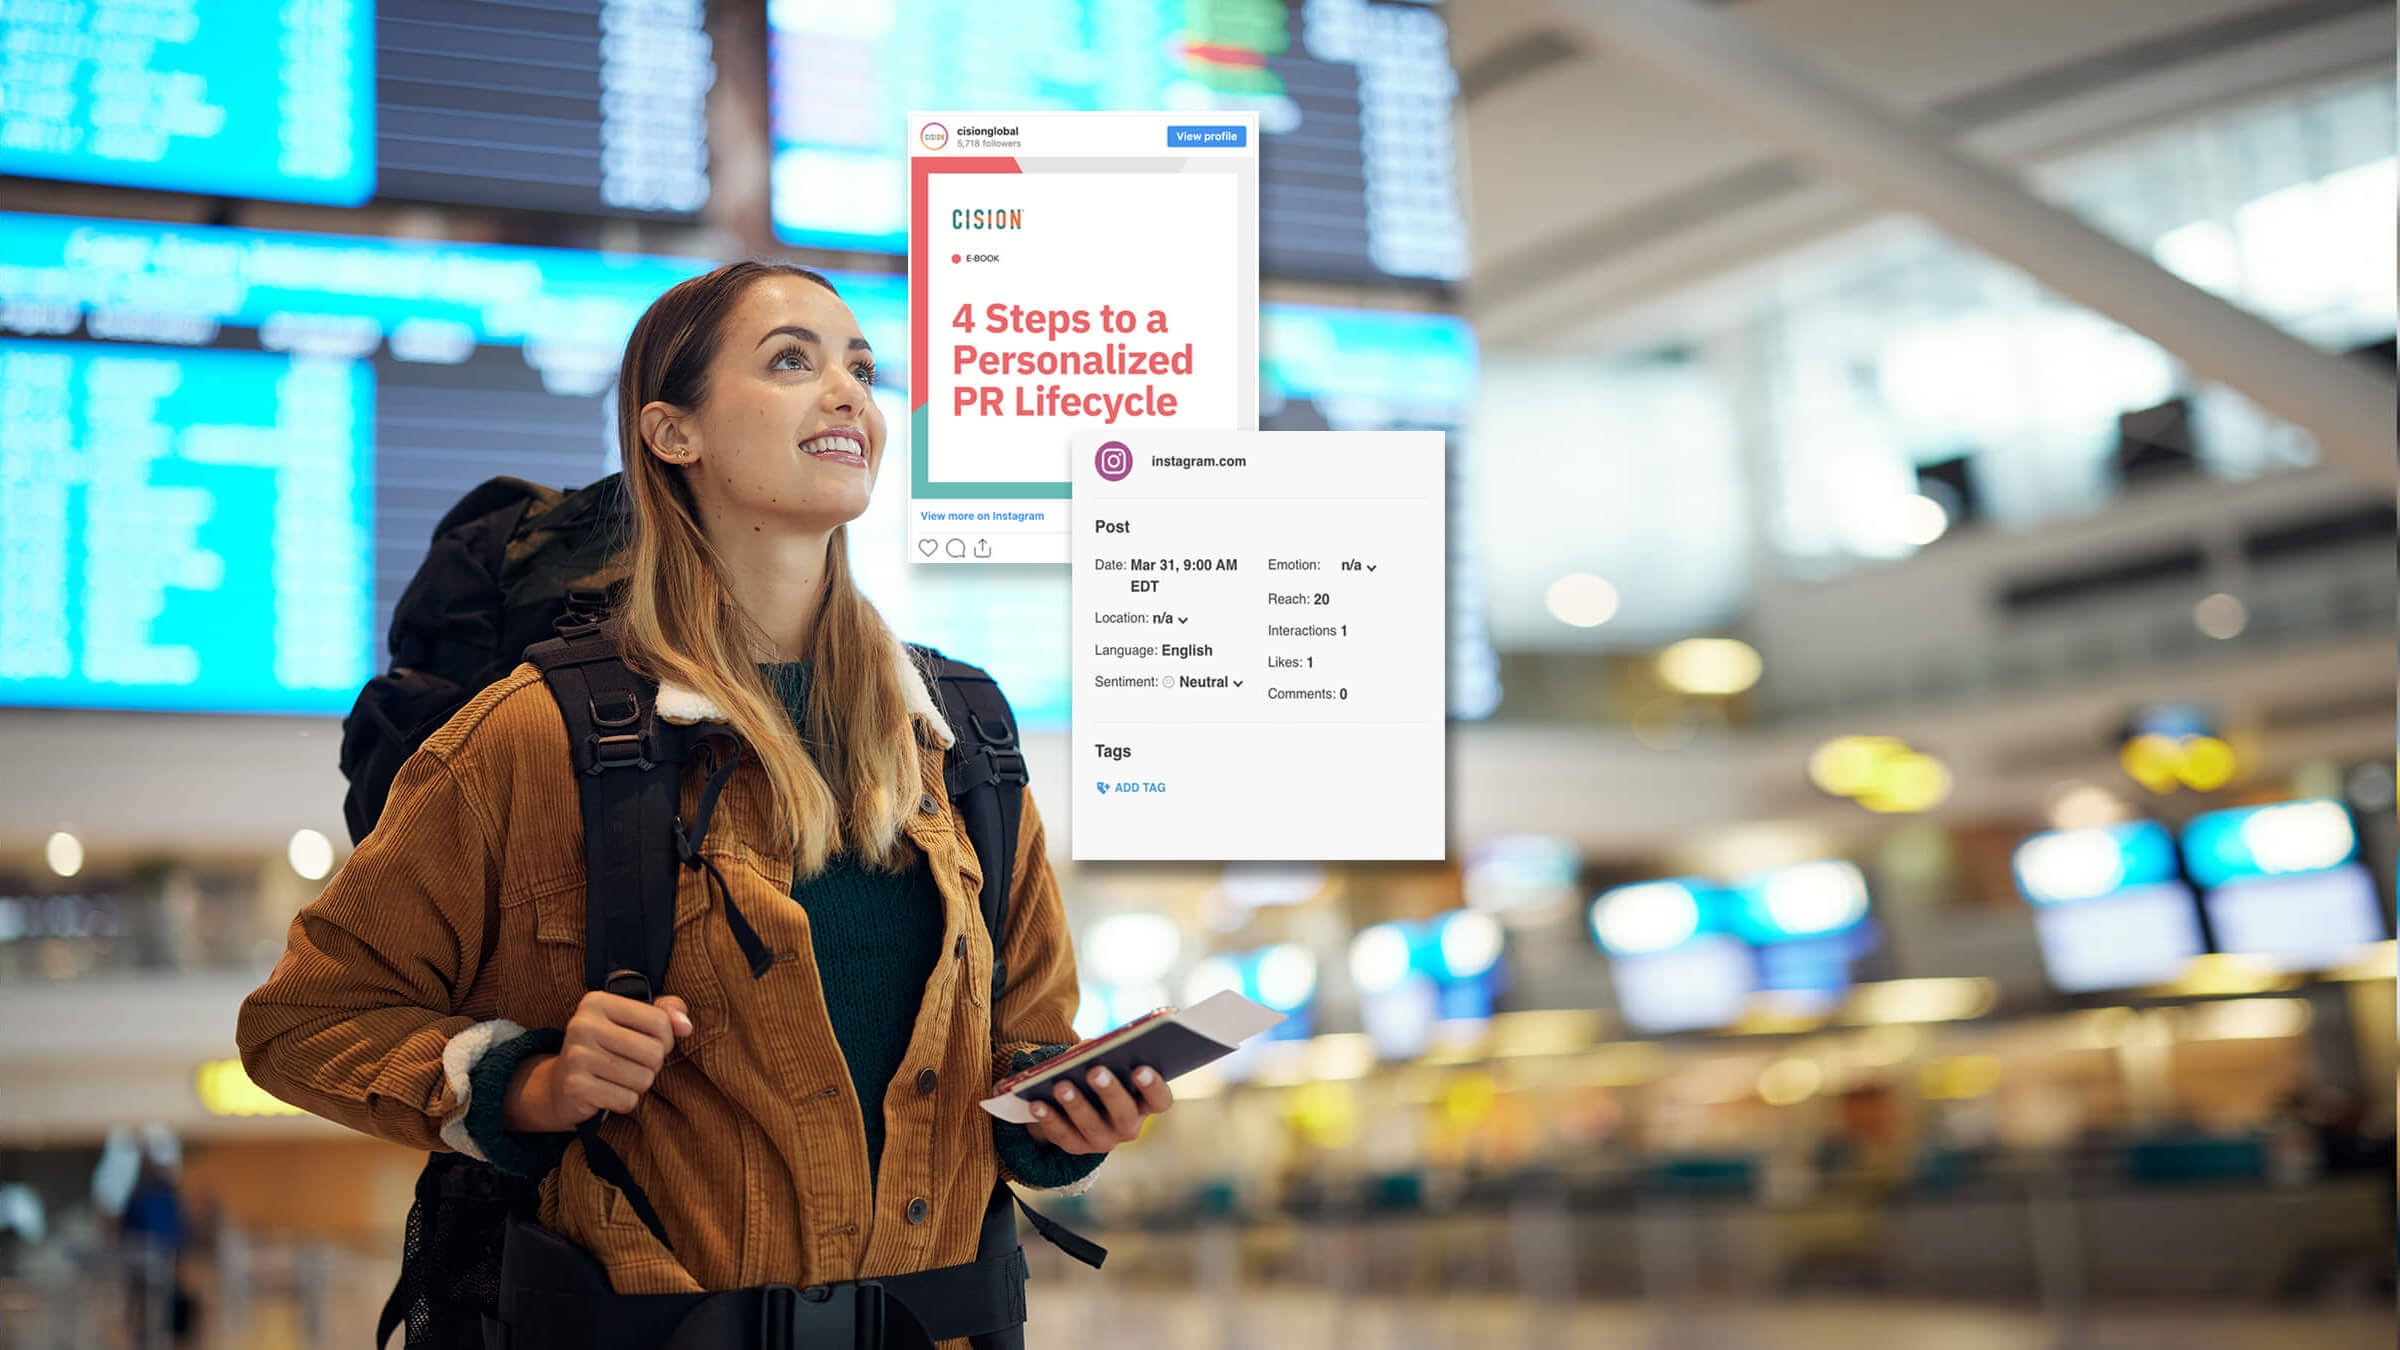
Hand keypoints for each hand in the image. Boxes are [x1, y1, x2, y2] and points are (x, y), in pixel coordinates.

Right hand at [503, 993, 691, 1132]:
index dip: (665, 1038)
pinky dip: (625, 1101)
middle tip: (632, 1064)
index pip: (659, 1021)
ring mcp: (576, 1057)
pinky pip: (627, 1100)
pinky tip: (608, 1093)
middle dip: (652, 1065)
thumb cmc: (607, 1048)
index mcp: (597, 1001)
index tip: (648, 1042)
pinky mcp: (576, 1087)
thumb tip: (686, 1026)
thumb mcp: (632, 1021)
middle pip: (653, 1052)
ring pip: (643, 1079)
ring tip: (620, 1078)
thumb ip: (666, 1012)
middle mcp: (583, 1025)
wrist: (560, 1085)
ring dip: (639, 1084)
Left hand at [1025, 1064, 1172, 1153]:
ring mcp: (1103, 1140)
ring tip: (1062, 1085)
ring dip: (1076, 1105)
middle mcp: (1128, 1126)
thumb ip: (1105, 1054)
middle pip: (1124, 1115)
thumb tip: (1089, 1047)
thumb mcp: (1108, 1064)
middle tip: (1095, 1072)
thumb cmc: (1102, 1076)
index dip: (1153, 1087)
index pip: (1160, 1100)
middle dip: (1109, 1092)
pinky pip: (1062, 1135)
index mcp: (1144, 1103)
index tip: (1140, 1069)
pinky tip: (1037, 1103)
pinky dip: (1049, 1118)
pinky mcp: (1076, 1147)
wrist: (1081, 1108)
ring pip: (1092, 1127)